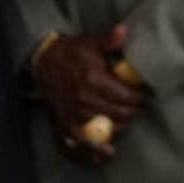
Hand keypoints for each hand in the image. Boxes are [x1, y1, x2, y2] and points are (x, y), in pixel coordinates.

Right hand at [33, 25, 145, 161]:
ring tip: (122, 113)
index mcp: (94, 79)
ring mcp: (76, 112)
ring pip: (110, 126)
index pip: (128, 97)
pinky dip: (98, 148)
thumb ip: (109, 41)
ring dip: (121, 122)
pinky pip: (86, 140)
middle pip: (122, 113)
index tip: (141, 94)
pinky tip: (108, 151)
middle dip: (132, 110)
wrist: (42, 62)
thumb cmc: (69, 52)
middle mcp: (86, 98)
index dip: (139, 97)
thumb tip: (125, 31)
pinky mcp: (67, 121)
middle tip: (133, 103)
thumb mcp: (89, 43)